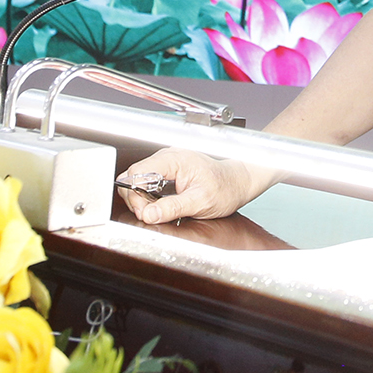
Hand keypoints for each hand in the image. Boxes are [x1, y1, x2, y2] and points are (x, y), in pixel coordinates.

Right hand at [115, 148, 267, 224]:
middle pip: (134, 176)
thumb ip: (172, 208)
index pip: (137, 172)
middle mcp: (168, 157)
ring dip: (142, 198)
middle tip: (149, 214)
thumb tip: (149, 214)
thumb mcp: (200, 202)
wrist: (238, 183)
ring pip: (139, 180)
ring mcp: (167, 164)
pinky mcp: (168, 172)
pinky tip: (160, 205)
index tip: (144, 211)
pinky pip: (148, 183)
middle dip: (136, 198)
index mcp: (174, 159)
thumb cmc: (225, 188)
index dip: (135, 194)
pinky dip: (149, 197)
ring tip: (157, 210)